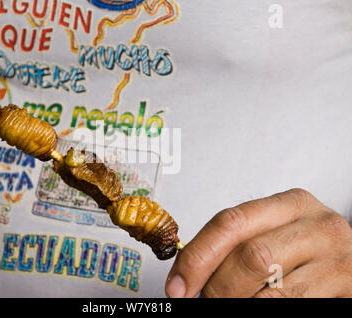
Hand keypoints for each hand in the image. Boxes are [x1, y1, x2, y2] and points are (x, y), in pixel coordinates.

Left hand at [165, 188, 351, 297]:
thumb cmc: (307, 252)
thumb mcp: (274, 237)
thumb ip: (236, 246)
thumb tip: (187, 274)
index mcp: (290, 203)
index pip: (230, 222)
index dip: (197, 256)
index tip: (177, 285)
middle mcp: (317, 224)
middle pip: (250, 255)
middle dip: (216, 287)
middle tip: (202, 299)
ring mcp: (339, 256)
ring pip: (271, 290)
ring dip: (238, 303)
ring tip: (227, 304)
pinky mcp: (350, 285)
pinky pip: (292, 306)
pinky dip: (260, 312)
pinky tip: (253, 306)